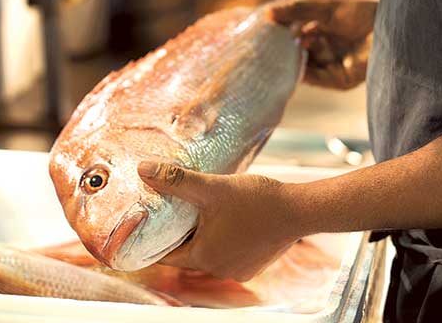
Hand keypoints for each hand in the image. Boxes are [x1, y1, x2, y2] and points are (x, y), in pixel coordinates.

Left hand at [137, 161, 299, 281]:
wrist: (298, 210)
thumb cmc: (256, 200)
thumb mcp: (212, 187)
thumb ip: (176, 180)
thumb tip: (143, 170)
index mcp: (202, 257)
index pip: (165, 254)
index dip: (154, 240)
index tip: (146, 226)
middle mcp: (218, 270)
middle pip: (188, 253)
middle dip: (181, 234)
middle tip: (175, 211)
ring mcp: (237, 270)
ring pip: (209, 253)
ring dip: (205, 236)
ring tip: (203, 212)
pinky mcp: (253, 265)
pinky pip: (229, 254)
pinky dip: (224, 240)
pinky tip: (228, 220)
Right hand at [271, 0, 380, 89]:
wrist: (393, 27)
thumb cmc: (365, 12)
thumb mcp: (326, 8)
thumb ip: (298, 10)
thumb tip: (269, 13)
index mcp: (329, 29)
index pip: (299, 32)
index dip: (284, 32)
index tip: (265, 30)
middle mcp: (331, 48)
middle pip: (301, 51)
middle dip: (284, 49)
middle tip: (264, 46)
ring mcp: (336, 65)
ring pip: (306, 65)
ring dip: (291, 61)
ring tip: (272, 55)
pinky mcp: (341, 80)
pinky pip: (316, 78)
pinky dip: (302, 73)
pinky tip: (289, 65)